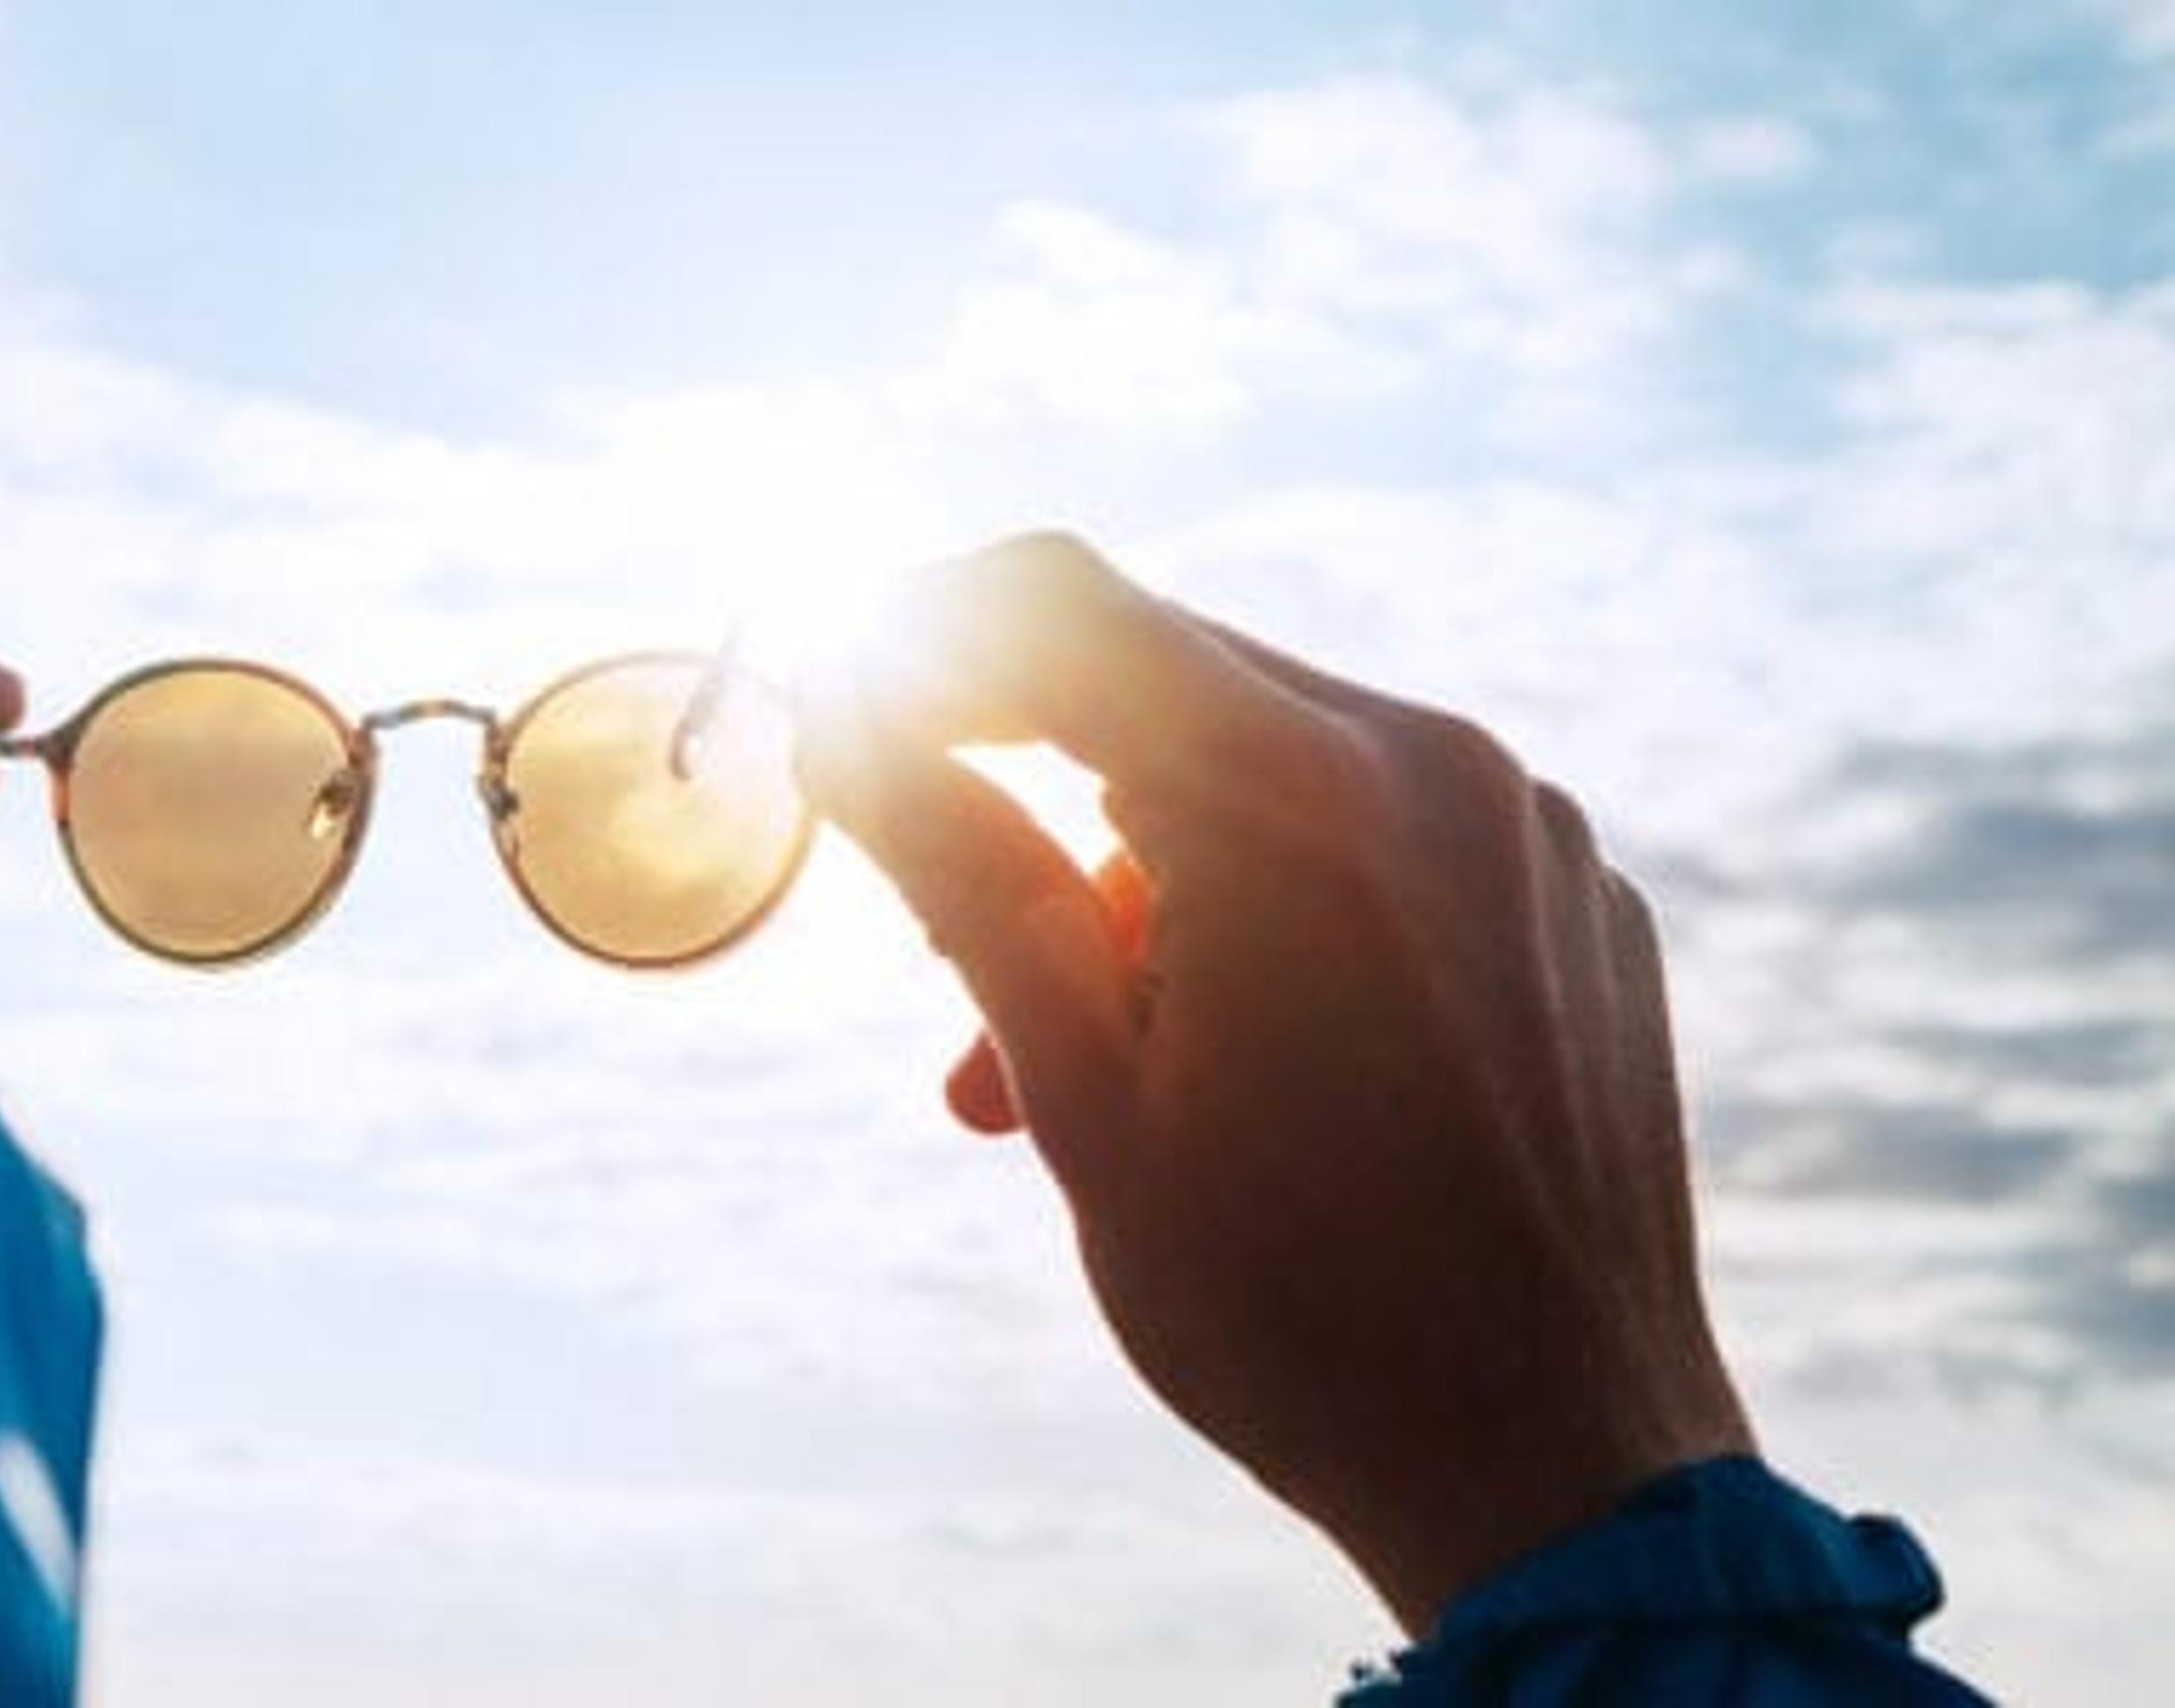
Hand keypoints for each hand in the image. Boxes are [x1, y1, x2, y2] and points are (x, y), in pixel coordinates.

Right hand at [803, 533, 1752, 1634]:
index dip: (918, 641)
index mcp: (1298, 798)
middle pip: (1162, 679)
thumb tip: (837, 723)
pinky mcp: (1576, 902)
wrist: (1562, 1476)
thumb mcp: (1083, 1095)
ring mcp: (1529, 830)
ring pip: (1269, 766)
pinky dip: (1273, 906)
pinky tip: (1238, 1068)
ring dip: (1142, 880)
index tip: (842, 727)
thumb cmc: (1297, 1311)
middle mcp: (1438, 767)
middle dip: (1025, 793)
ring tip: (1079, 1078)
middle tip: (957, 981)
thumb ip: (960, 878)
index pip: (1055, 606)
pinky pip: (1384, 836)